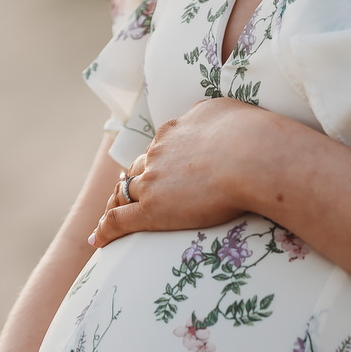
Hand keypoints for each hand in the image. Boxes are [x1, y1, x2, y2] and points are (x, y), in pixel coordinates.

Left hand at [90, 96, 290, 248]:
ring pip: (125, 193)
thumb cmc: (251, 135)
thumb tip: (208, 114)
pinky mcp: (153, 210)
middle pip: (137, 169)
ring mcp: (153, 182)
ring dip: (117, 204)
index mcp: (175, 131)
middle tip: (131, 194)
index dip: (155, 161)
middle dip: (133, 181)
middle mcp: (158, 153)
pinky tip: (97, 240)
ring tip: (112, 216)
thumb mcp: (225, 111)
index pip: (157, 148)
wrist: (253, 157)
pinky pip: (120, 220)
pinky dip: (106, 230)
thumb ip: (210, 115)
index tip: (157, 169)